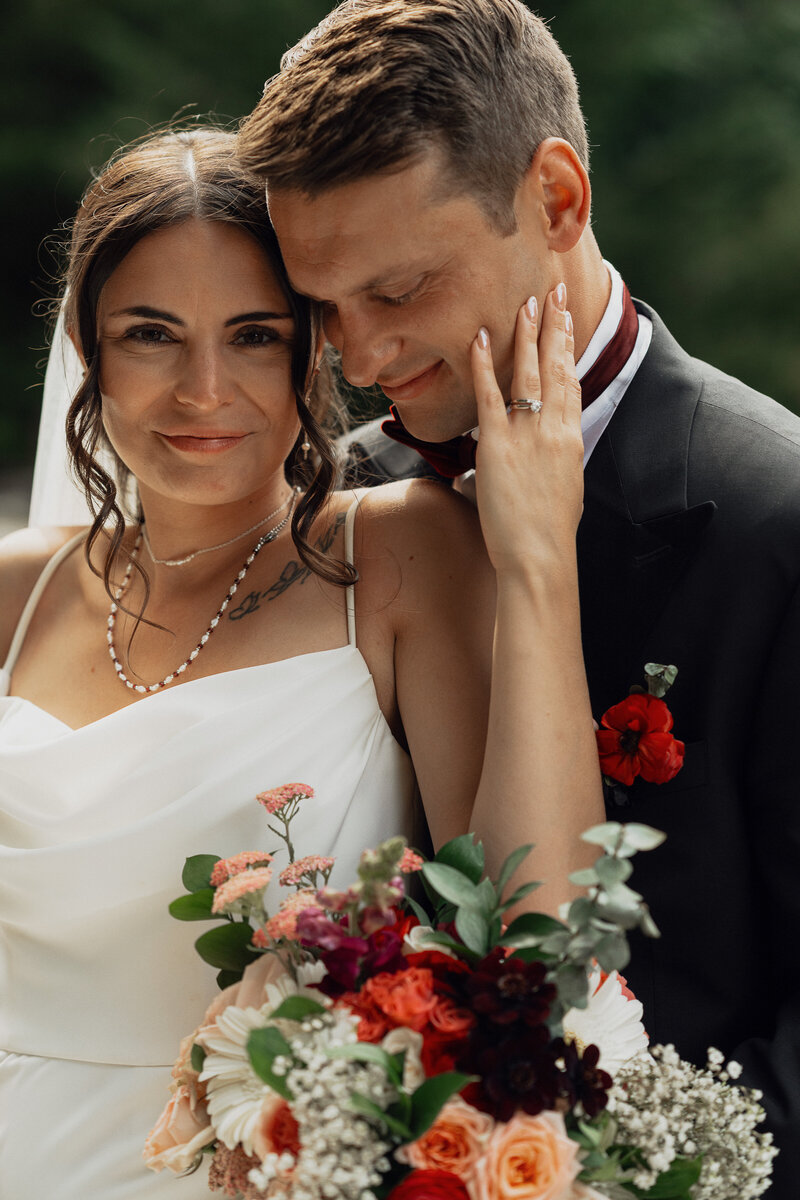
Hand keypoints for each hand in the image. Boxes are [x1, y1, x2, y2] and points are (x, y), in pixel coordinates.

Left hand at [470, 284, 583, 578]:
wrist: (539, 556)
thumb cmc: (549, 534)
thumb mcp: (562, 489)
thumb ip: (550, 463)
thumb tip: (537, 459)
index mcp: (571, 438)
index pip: (571, 380)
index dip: (568, 346)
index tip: (567, 318)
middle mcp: (553, 429)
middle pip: (557, 366)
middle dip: (555, 326)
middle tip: (553, 291)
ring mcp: (526, 434)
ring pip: (529, 373)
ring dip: (527, 335)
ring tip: (525, 303)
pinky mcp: (497, 445)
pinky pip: (489, 396)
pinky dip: (485, 365)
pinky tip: (481, 339)